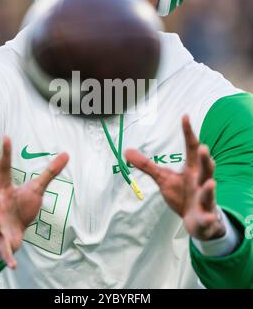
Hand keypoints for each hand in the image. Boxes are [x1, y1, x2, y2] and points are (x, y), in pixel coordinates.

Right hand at [0, 137, 68, 268]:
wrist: (13, 230)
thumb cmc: (21, 204)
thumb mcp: (36, 187)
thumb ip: (50, 172)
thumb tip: (67, 153)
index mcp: (5, 190)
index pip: (4, 169)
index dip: (6, 153)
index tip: (6, 137)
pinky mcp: (3, 240)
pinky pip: (5, 250)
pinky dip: (8, 257)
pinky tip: (12, 266)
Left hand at [125, 116, 225, 240]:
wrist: (198, 221)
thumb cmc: (182, 194)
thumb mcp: (163, 178)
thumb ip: (147, 165)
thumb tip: (127, 151)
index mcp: (191, 170)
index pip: (191, 149)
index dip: (188, 133)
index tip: (185, 116)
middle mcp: (200, 182)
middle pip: (205, 168)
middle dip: (205, 159)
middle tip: (203, 148)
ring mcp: (204, 200)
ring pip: (208, 192)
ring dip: (209, 189)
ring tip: (210, 183)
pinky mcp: (204, 217)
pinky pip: (207, 218)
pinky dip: (208, 219)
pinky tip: (208, 218)